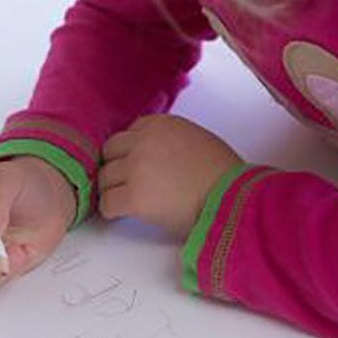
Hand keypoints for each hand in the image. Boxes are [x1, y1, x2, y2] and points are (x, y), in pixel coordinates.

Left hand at [99, 115, 242, 237]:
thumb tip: (151, 156)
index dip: (131, 152)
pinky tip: (125, 214)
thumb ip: (168, 139)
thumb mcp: (195, 139)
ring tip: (129, 202)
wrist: (232, 199)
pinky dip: (112, 210)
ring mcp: (136, 168)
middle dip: (117, 168)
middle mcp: (143, 141)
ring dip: (113, 189)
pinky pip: (107, 203)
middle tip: (128, 185)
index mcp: (161, 123)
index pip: (128, 134)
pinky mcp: (133, 196)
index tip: (138, 167)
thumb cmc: (224, 175)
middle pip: (110, 152)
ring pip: (104, 178)